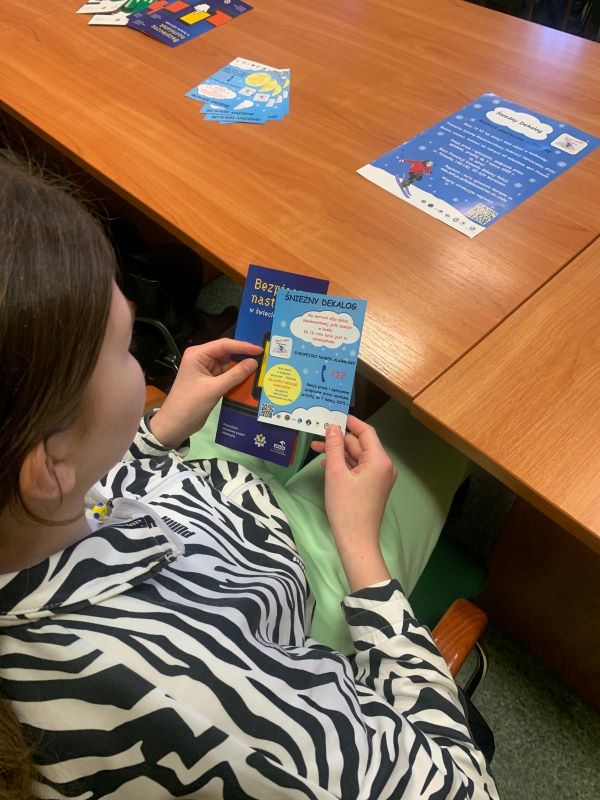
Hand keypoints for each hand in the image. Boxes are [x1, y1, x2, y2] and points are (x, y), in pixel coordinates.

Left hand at [149, 339, 260, 448]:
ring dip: (242, 368)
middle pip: (227, 353)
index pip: (224, 345)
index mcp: (198, 354)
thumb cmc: (190, 404)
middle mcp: (202, 358)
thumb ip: (235, 375)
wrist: (175, 425)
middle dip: (243, 356)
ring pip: (228, 365)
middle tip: (264, 357)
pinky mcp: (210, 382)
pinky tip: (250, 379)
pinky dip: (237, 378)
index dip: (243, 346)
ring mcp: (206, 370)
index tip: (260, 350)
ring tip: (261, 367)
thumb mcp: (214, 389)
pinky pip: (227, 376)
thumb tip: (254, 363)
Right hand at [311, 417, 396, 591]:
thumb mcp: (335, 473)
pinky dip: (344, 464)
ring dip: (339, 452)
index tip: (334, 414)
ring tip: (316, 447)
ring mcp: (379, 478)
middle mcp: (383, 466)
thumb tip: (332, 427)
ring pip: (358, 457)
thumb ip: (333, 447)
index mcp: (379, 460)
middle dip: (339, 439)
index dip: (350, 422)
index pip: (366, 432)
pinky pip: (358, 469)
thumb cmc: (346, 507)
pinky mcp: (372, 488)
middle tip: (318, 433)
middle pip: (361, 444)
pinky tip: (326, 463)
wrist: (356, 540)